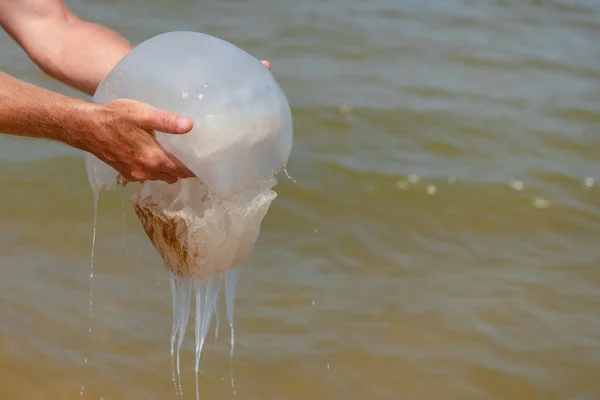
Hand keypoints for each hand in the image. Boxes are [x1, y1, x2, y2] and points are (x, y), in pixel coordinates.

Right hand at [84, 59, 271, 184]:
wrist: (83, 127)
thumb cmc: (114, 117)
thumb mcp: (142, 114)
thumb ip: (167, 121)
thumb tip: (190, 125)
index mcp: (154, 159)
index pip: (185, 170)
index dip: (199, 168)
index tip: (211, 164)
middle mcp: (146, 172)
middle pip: (175, 176)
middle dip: (187, 169)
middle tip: (198, 156)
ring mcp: (135, 175)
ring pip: (162, 177)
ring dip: (171, 170)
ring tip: (180, 156)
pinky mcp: (126, 173)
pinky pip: (148, 175)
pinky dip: (156, 169)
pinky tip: (157, 155)